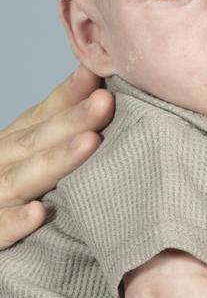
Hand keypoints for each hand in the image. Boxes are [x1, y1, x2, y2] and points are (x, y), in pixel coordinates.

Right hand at [0, 66, 113, 247]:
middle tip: (106, 102)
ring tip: (90, 142)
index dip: (67, 96)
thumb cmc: (10, 200)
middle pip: (35, 142)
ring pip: (20, 180)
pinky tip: (38, 213)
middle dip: (72, 121)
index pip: (39, 117)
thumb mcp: (27, 163)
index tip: (96, 75)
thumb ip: (53, 141)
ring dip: (55, 161)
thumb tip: (102, 104)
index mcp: (10, 149)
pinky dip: (14, 222)